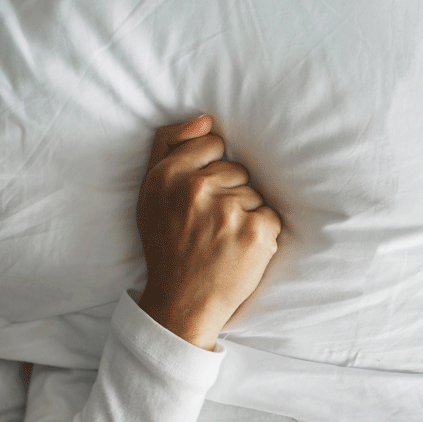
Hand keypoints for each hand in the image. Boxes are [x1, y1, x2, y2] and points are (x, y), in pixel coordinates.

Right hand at [136, 114, 281, 349]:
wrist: (181, 302)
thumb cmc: (168, 245)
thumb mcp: (152, 192)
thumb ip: (170, 145)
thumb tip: (207, 119)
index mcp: (167, 176)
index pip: (213, 144)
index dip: (210, 172)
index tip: (198, 200)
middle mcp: (194, 189)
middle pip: (236, 170)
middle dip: (227, 195)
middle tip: (207, 227)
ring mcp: (226, 212)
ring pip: (254, 194)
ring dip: (244, 216)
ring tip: (220, 241)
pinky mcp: (254, 233)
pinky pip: (270, 216)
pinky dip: (261, 234)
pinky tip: (238, 250)